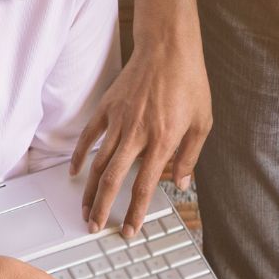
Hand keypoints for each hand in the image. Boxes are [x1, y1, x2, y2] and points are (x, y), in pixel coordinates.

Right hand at [71, 37, 211, 237]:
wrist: (169, 48)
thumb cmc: (189, 83)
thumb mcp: (202, 122)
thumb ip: (190, 157)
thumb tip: (181, 184)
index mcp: (162, 141)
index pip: (144, 186)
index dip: (135, 212)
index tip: (128, 229)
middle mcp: (137, 134)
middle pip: (112, 180)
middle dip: (102, 208)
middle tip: (95, 226)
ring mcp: (119, 120)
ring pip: (97, 162)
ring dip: (89, 190)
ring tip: (85, 209)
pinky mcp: (107, 108)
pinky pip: (89, 136)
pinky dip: (80, 156)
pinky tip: (76, 173)